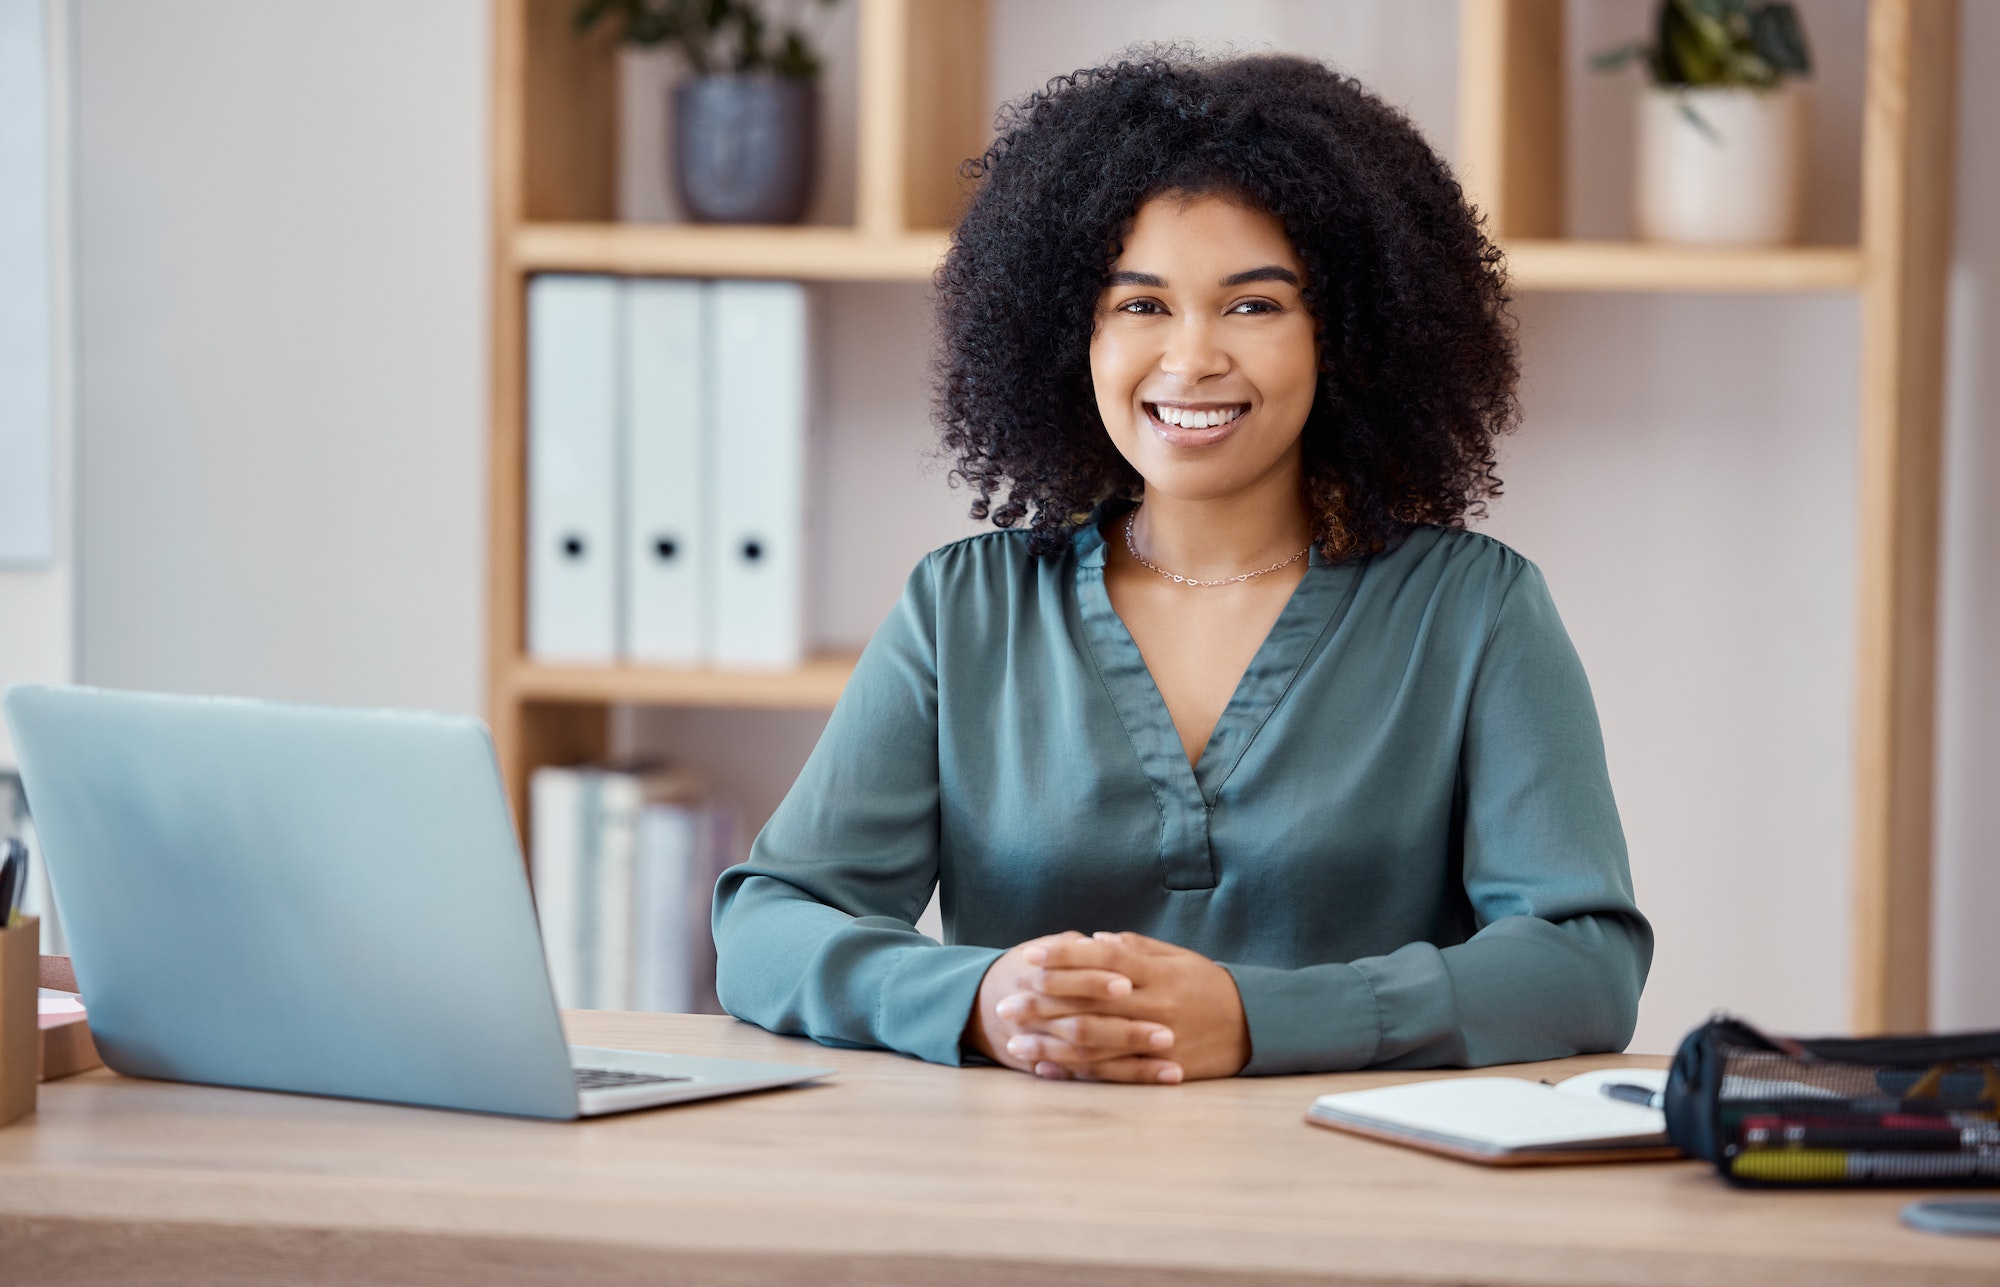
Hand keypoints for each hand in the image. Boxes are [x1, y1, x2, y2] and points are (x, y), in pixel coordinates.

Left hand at [1002, 932, 1249, 1081]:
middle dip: (1042, 1003)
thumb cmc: (1209, 986)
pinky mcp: (1157, 1069)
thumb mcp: (1177, 958)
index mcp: (1155, 973)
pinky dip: (1075, 1071)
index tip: (1029, 957)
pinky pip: (1110, 1073)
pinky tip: (1046, 1067)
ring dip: (1048, 1042)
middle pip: (1088, 1003)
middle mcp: (1152, 1006)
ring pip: (1093, 1042)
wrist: (1255, 1027)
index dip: (1063, 957)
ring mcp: (1154, 1041)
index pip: (1101, 960)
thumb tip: (1094, 939)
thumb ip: (1135, 949)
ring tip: (1012, 1041)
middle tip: (1004, 1003)